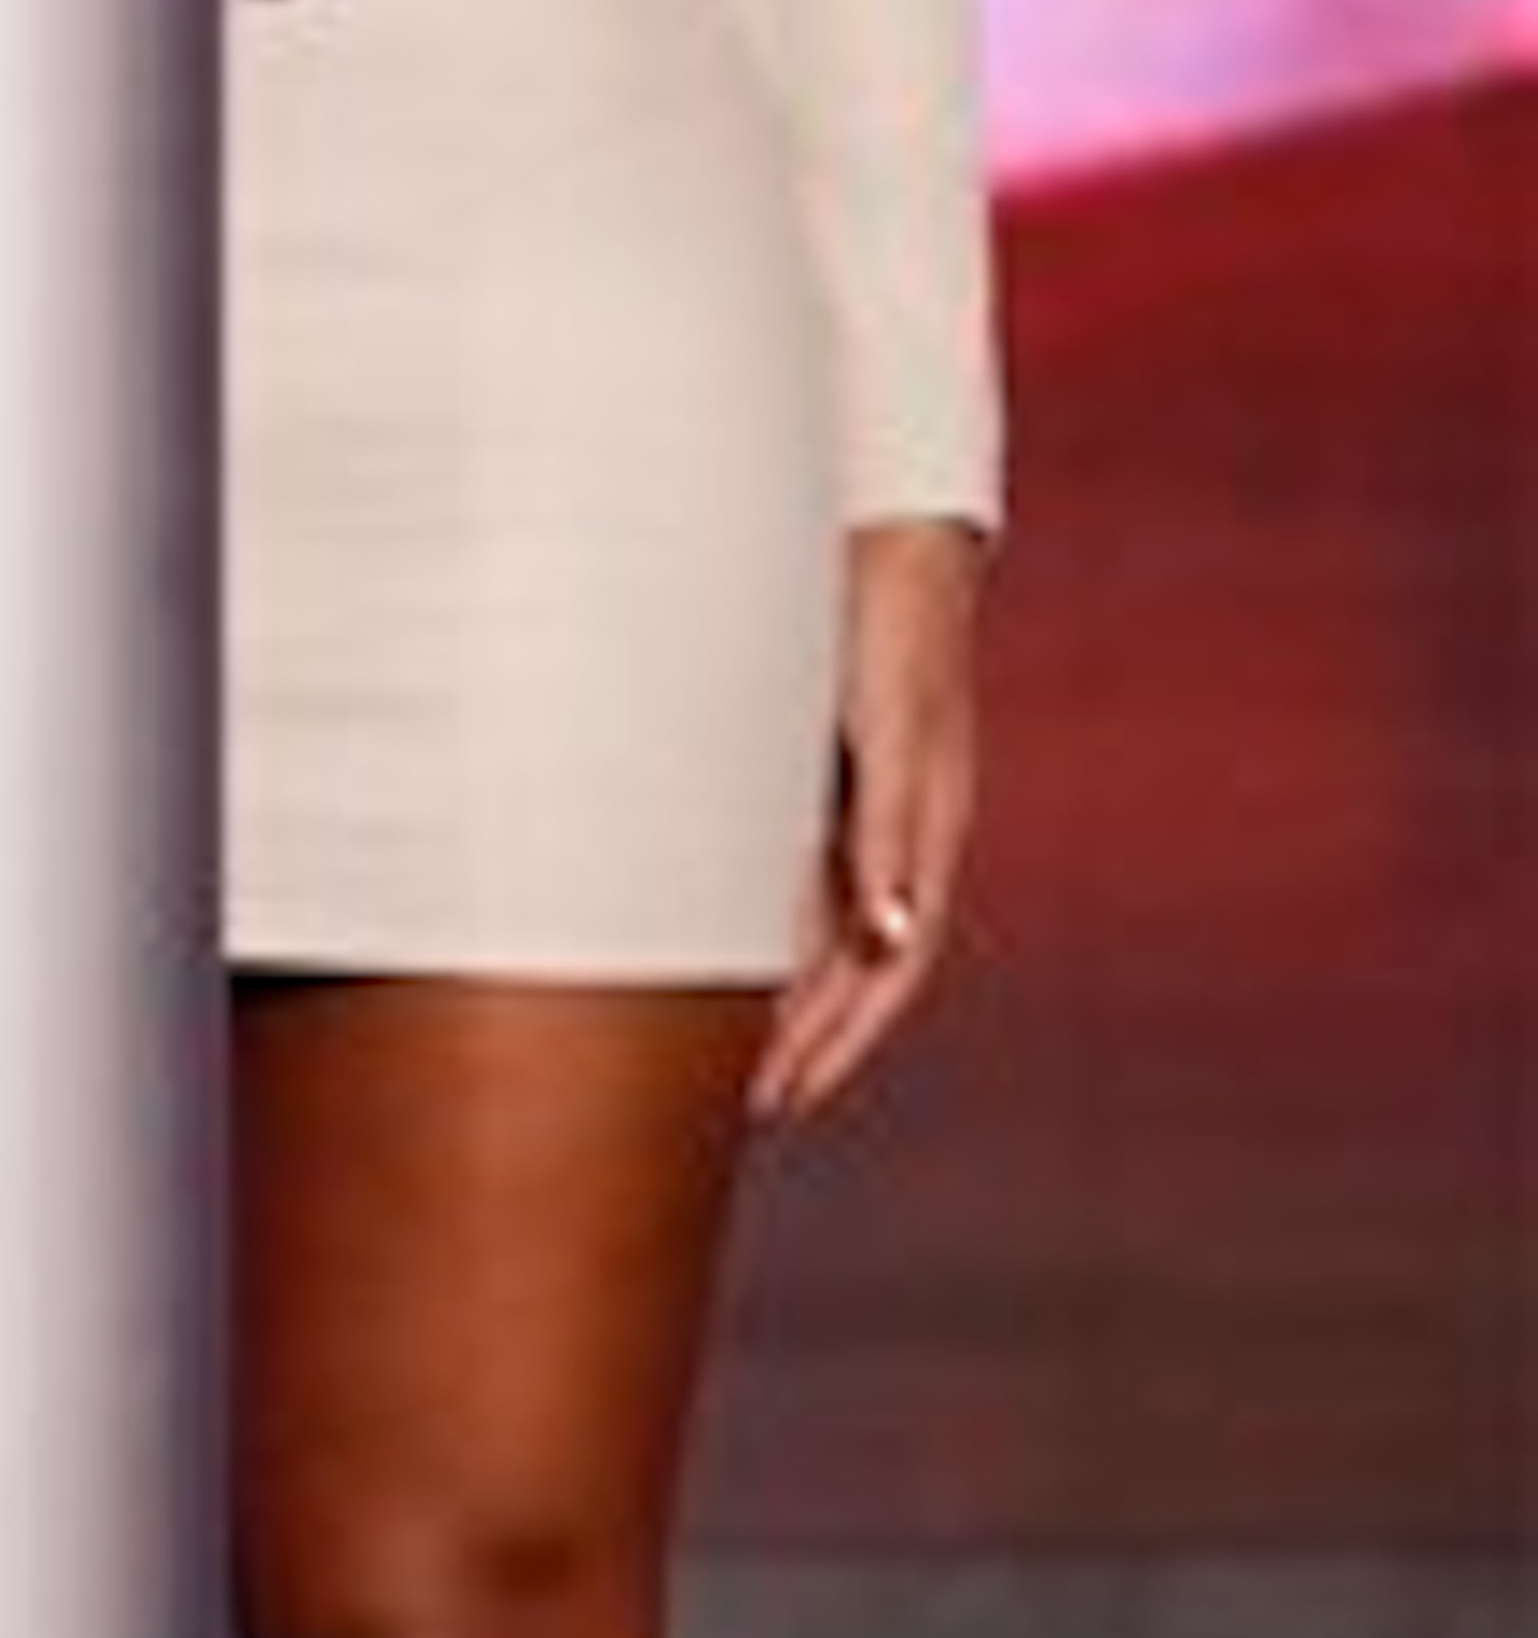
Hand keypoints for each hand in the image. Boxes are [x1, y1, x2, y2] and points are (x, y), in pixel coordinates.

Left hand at [751, 518, 987, 1124]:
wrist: (881, 530)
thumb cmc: (894, 625)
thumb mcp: (894, 729)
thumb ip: (892, 829)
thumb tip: (893, 936)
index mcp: (925, 834)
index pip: (888, 969)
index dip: (840, 1040)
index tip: (785, 1098)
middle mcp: (893, 833)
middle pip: (854, 968)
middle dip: (805, 1042)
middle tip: (745, 1107)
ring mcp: (858, 805)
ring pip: (821, 928)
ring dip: (782, 997)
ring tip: (722, 1057)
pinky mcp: (816, 771)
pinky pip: (792, 873)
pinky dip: (763, 928)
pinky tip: (712, 952)